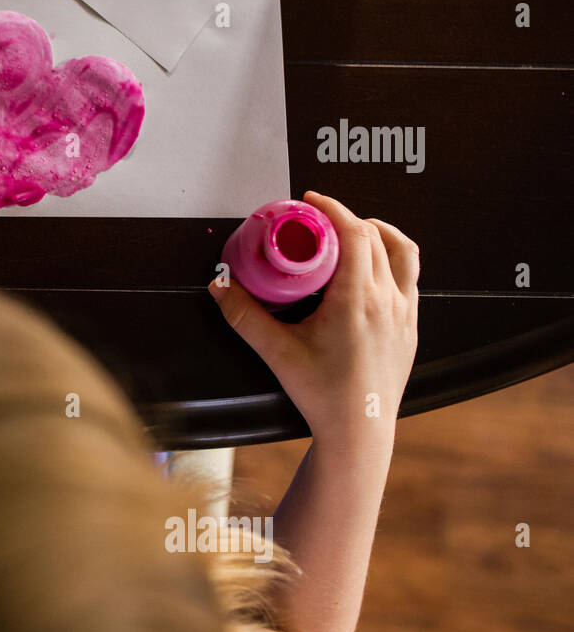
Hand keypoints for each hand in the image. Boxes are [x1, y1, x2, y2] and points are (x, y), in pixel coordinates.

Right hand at [208, 191, 419, 442]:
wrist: (359, 430)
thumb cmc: (325, 395)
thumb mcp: (277, 351)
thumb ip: (244, 315)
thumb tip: (220, 286)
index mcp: (358, 299)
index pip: (355, 233)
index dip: (333, 208)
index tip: (312, 201)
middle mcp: (388, 300)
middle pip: (376, 237)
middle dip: (347, 219)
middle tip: (319, 219)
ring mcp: (405, 312)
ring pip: (402, 252)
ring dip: (378, 233)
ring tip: (354, 231)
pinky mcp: (410, 326)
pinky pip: (409, 277)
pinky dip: (390, 260)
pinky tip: (370, 269)